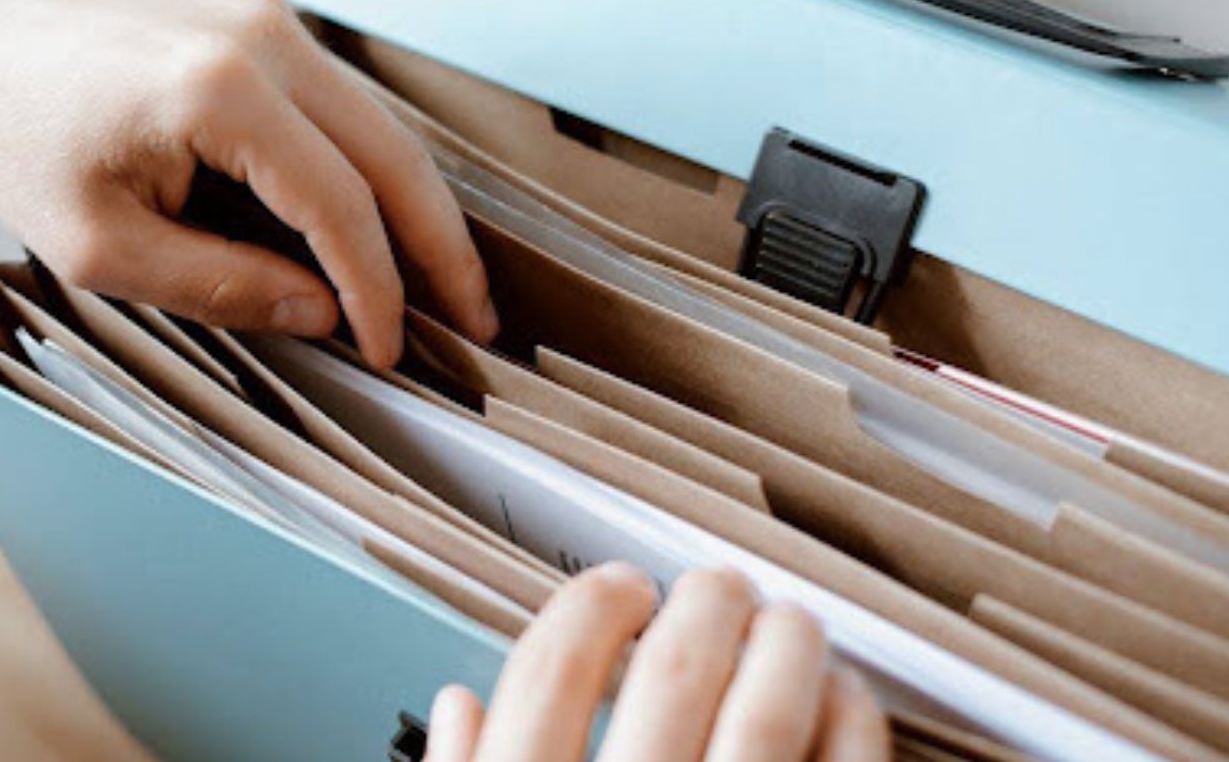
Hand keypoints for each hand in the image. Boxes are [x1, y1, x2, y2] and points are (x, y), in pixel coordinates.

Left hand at [0, 0, 497, 366]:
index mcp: (219, 90)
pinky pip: (339, 101)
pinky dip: (370, 166)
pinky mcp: (257, 17)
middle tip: (477, 320)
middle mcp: (261, 35)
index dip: (377, 289)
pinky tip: (383, 221)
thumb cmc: (16, 145)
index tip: (390, 349)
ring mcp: (265, 15)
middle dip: (441, 247)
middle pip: (392, 154)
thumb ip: (224, 285)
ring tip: (447, 282)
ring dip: (416, 206)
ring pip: (379, 124)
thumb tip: (324, 314)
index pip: (340, 205)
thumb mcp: (103, 249)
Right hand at [428, 564, 888, 761]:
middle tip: (715, 589)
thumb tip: (460, 709)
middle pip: (670, 677)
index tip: (619, 588)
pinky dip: (852, 724)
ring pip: (765, 720)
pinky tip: (843, 699)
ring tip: (788, 624)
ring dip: (784, 648)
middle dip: (702, 607)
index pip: (548, 678)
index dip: (588, 610)